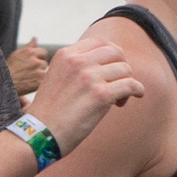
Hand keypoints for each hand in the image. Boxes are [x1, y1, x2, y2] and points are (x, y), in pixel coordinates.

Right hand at [7, 37, 47, 95]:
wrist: (3, 84)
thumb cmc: (8, 69)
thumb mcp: (16, 54)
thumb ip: (29, 46)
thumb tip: (35, 38)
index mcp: (30, 52)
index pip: (44, 52)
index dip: (39, 57)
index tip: (34, 62)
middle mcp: (35, 61)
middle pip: (44, 63)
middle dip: (39, 66)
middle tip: (29, 71)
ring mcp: (38, 72)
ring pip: (45, 72)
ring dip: (40, 75)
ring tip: (29, 77)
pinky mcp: (39, 82)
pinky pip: (44, 81)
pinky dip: (40, 82)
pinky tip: (31, 83)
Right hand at [26, 34, 143, 153]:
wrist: (38, 134)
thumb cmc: (49, 112)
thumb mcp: (56, 77)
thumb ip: (75, 66)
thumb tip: (104, 64)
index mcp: (66, 54)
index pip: (99, 42)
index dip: (111, 55)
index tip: (110, 71)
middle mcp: (77, 61)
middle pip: (116, 52)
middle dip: (122, 66)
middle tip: (118, 84)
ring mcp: (89, 77)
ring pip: (125, 69)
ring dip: (127, 83)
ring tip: (118, 100)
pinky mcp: (101, 96)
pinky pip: (130, 85)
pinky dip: (137, 90)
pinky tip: (136, 96)